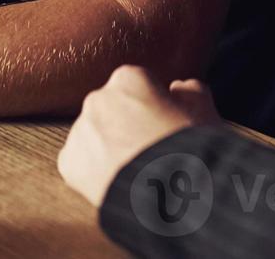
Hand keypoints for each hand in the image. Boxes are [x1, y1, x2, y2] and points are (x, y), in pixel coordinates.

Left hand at [58, 65, 221, 207]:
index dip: (157, 110)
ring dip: (111, 149)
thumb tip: (180, 88)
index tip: (166, 128)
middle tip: (152, 153)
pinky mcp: (69, 162)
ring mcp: (80, 129)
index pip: (140, 87)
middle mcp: (98, 98)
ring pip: (96, 137)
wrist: (171, 196)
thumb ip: (192, 91)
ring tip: (138, 173)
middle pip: (114, 111)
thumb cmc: (193, 152)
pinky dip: (95, 173)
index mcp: (129, 78)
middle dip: (129, 127)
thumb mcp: (205, 114)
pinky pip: (80, 163)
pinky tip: (120, 183)